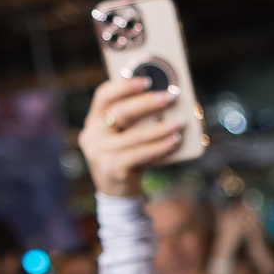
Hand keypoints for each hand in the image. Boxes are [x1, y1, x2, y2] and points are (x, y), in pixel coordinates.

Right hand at [77, 78, 187, 199]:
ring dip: (161, 127)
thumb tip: (164, 100)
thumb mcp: (123, 135)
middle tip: (170, 96)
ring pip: (135, 135)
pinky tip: (175, 140)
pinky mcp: (112, 169)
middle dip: (148, 102)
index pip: (103, 95)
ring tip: (180, 121)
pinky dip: (161, 146)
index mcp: (93, 122)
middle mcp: (92, 136)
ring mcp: (100, 153)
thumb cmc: (126, 156)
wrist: (117, 193)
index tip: (147, 79)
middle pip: (120, 112)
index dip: (125, 85)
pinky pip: (141, 154)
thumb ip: (134, 119)